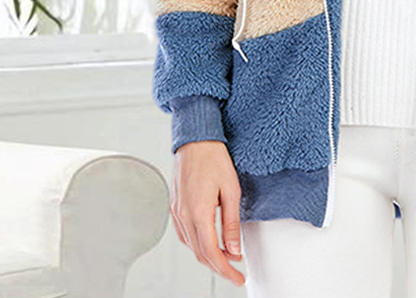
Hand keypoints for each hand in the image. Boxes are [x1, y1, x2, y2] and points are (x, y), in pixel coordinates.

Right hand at [171, 140, 245, 285]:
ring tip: (227, 255)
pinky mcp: (175, 206)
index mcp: (198, 212)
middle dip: (218, 266)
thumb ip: (231, 222)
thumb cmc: (214, 159)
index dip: (225, 270)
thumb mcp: (231, 190)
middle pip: (199, 253)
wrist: (196, 140)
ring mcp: (176, 211)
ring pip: (190, 245)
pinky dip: (197, 243)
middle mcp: (183, 215)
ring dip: (208, 255)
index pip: (211, 253)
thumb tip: (234, 248)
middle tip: (236, 270)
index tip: (238, 277)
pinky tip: (209, 241)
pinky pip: (184, 234)